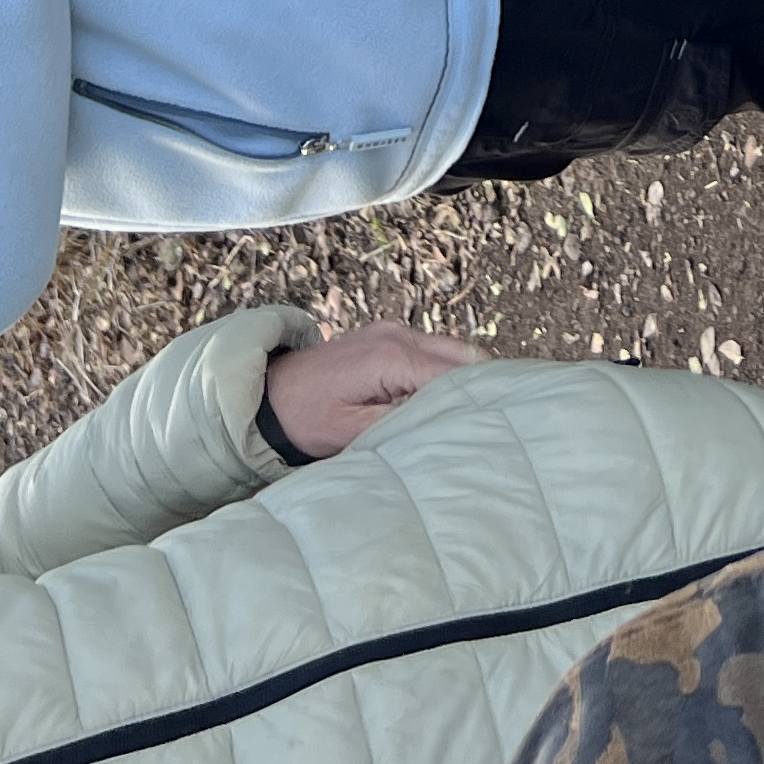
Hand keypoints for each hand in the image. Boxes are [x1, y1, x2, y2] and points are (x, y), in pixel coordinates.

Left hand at [260, 320, 479, 459]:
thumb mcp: (354, 432)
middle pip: (463, 356)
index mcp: (392, 357)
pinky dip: (442, 374)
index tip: (494, 425)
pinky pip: (430, 352)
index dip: (478, 399)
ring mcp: (392, 331)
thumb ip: (404, 422)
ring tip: (464, 417)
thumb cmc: (306, 419)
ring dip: (459, 381)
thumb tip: (449, 420)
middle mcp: (397, 335)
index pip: (456, 375)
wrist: (268, 395)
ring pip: (451, 352)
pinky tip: (438, 404)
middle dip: (477, 387)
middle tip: (487, 424)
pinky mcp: (387, 337)